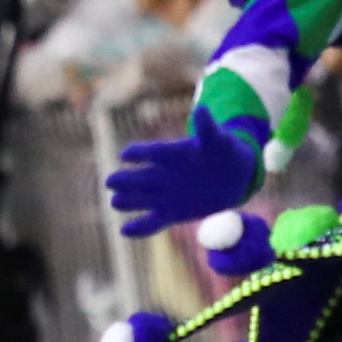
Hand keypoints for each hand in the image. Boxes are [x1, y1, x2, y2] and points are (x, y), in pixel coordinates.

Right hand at [105, 121, 267, 236]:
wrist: (231, 177)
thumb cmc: (222, 152)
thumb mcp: (218, 139)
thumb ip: (208, 128)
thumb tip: (202, 110)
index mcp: (171, 154)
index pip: (151, 152)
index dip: (139, 153)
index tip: (126, 154)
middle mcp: (163, 174)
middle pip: (141, 178)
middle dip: (126, 180)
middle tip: (110, 181)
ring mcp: (166, 195)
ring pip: (142, 199)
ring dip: (129, 201)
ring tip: (115, 202)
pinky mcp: (171, 213)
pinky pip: (153, 222)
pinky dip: (141, 227)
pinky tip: (125, 231)